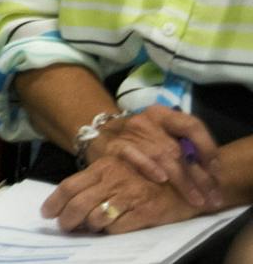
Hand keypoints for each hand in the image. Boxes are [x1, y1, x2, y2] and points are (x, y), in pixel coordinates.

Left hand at [43, 150, 207, 233]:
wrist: (189, 179)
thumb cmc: (150, 174)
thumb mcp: (121, 168)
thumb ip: (99, 179)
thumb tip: (74, 198)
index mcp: (104, 168)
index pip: (70, 185)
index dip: (54, 201)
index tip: (46, 212)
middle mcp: (114, 181)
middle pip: (78, 204)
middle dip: (67, 219)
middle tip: (64, 227)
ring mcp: (130, 197)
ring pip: (96, 217)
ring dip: (87, 227)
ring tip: (85, 230)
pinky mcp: (146, 212)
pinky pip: (119, 228)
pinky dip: (110, 232)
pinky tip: (109, 232)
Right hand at [87, 107, 225, 213]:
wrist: (98, 136)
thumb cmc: (138, 140)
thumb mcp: (160, 136)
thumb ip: (182, 148)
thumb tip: (212, 174)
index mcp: (162, 115)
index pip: (191, 124)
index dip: (207, 148)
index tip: (217, 171)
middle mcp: (146, 120)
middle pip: (178, 148)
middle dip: (198, 176)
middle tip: (211, 197)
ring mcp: (128, 132)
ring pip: (161, 155)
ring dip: (181, 180)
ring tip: (195, 200)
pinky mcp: (113, 146)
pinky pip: (133, 155)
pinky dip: (148, 166)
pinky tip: (160, 179)